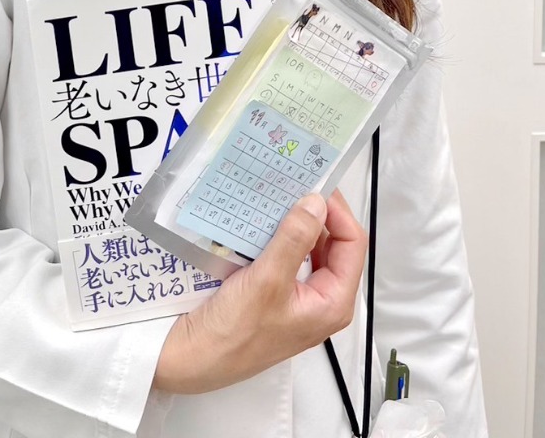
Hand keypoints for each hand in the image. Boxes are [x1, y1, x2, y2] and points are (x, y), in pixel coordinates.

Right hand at [152, 190, 366, 393]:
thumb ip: (295, 238)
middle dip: (318, 213)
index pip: (352, 243)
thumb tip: (316, 201)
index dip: (337, 211)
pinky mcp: (277, 294)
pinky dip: (281, 235)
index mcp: (333, 302)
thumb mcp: (267, 280)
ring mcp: (299, 297)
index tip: (313, 185)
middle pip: (334, 244)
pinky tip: (265, 220)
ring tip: (281, 196)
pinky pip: (289, 256)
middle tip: (296, 184)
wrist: (192, 360)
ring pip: (310, 248)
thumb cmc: (233, 331)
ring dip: (298, 222)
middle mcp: (322, 299)